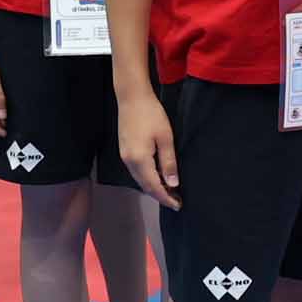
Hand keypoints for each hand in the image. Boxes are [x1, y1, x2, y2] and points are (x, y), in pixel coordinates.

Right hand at [115, 86, 179, 207]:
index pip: (154, 187)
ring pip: (140, 179)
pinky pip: (136, 171)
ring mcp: (124, 156)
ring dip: (153, 187)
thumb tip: (173, 184)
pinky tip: (157, 176)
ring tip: (170, 190)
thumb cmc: (151, 114)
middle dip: (160, 195)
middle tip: (176, 201)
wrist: (132, 97)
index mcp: (140, 160)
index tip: (178, 205)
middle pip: (145, 186)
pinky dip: (147, 178)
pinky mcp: (124, 150)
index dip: (166, 198)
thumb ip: (168, 162)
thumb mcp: (165, 138)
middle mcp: (129, 161)